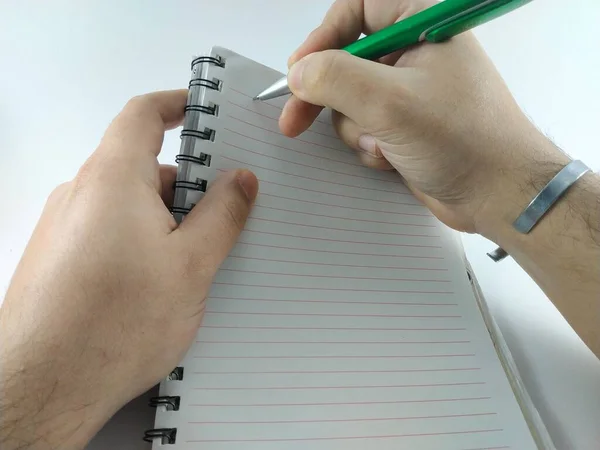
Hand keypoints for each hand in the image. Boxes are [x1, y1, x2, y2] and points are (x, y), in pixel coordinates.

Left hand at [0, 90, 257, 448]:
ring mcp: (63, 228)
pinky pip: (107, 232)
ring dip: (162, 221)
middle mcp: (80, 194)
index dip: (174, 105)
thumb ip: (222, 214)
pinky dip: (138, 242)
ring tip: (193, 264)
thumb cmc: (118, 322)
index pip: (141, 115)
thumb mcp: (192, 264)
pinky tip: (156, 287)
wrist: (42, 387)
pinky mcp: (57, 260)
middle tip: (222, 216)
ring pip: (125, 205)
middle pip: (139, 167)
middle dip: (183, 185)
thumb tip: (241, 179)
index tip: (201, 111)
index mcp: (112, 178)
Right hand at [279, 0, 567, 236]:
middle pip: (345, 58)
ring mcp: (409, 91)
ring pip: (350, 99)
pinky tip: (392, 159)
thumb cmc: (462, 140)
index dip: (323, 35)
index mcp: (422, 23)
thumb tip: (299, 72)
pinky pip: (365, 127)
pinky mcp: (405, 125)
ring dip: (356, 128)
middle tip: (294, 119)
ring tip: (383, 145)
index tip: (300, 68)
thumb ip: (335, 79)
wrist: (498, 195)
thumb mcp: (390, 103)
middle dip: (325, 94)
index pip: (357, 8)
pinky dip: (369, 146)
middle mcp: (415, 51)